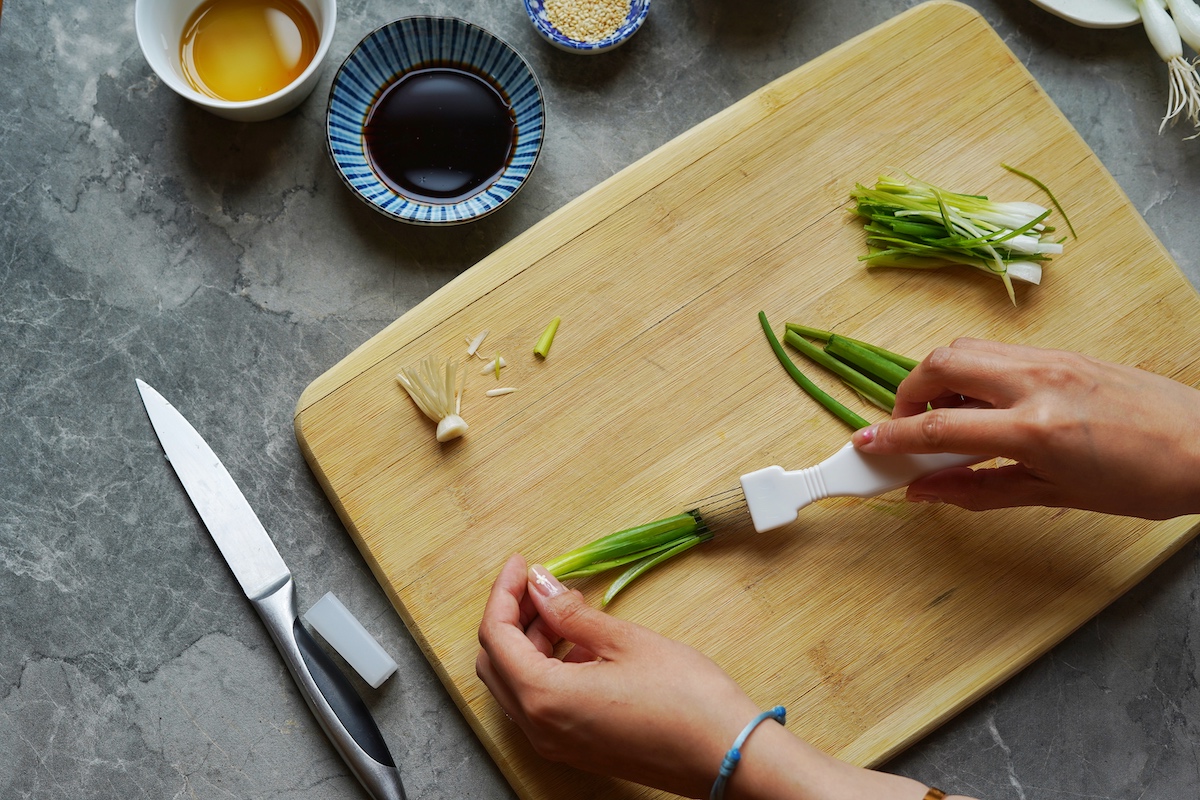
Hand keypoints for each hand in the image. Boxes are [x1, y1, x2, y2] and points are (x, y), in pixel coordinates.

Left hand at [475, 554, 941, 799]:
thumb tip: (541, 581)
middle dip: (512, 611)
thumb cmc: (693, 700)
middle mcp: (544, 724)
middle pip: (500, 660)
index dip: (504, 588)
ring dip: (535, 638)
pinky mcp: (591, 747)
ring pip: (524, 681)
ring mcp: (565, 741)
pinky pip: (551, 699)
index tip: (525, 557)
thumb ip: (574, 611)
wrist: (738, 764)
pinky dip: (557, 665)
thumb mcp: (631, 640)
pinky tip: (592, 641)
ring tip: (571, 600)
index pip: (498, 632)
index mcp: (545, 693)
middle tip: (541, 574)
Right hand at [852, 338, 1199, 517]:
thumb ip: (980, 490)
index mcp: (1033, 427)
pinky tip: (983, 406)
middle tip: (905, 427)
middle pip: (940, 364)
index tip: (862, 444)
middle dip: (906, 393)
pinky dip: (971, 372)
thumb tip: (925, 492)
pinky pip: (997, 352)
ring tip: (944, 417)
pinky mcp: (1062, 351)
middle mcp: (1035, 381)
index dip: (889, 437)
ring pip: (966, 348)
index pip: (937, 427)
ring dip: (938, 377)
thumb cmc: (1142, 482)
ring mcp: (1050, 359)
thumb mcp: (1055, 495)